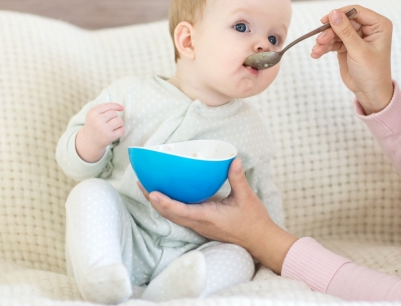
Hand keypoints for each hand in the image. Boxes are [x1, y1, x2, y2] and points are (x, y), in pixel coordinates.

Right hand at [75, 102, 124, 162]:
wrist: (89, 141)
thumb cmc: (94, 125)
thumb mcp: (94, 114)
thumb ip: (105, 107)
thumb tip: (122, 108)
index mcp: (93, 113)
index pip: (109, 106)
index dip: (117, 106)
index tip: (122, 108)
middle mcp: (97, 120)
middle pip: (114, 113)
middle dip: (114, 117)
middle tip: (107, 123)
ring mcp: (104, 129)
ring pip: (119, 120)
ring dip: (118, 123)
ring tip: (112, 127)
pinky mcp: (110, 137)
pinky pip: (122, 130)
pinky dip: (121, 130)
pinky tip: (114, 132)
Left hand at [138, 158, 297, 272]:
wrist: (258, 241)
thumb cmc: (253, 221)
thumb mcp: (247, 198)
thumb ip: (237, 178)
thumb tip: (233, 159)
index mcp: (207, 217)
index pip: (181, 211)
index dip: (165, 202)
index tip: (152, 192)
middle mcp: (199, 223)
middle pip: (169, 214)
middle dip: (154, 200)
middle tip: (141, 182)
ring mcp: (198, 226)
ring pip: (172, 216)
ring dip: (159, 203)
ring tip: (148, 187)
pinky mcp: (200, 225)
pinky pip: (179, 216)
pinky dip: (168, 206)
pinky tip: (166, 195)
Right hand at [311, 6, 393, 113]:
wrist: (370, 92)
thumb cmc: (372, 73)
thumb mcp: (358, 51)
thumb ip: (345, 32)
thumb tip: (334, 13)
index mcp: (378, 25)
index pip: (356, 12)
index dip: (340, 14)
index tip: (325, 20)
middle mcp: (368, 28)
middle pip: (343, 21)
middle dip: (330, 31)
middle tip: (319, 40)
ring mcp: (356, 37)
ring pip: (336, 31)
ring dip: (325, 40)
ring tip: (317, 50)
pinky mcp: (347, 45)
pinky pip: (333, 41)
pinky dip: (324, 47)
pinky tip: (316, 53)